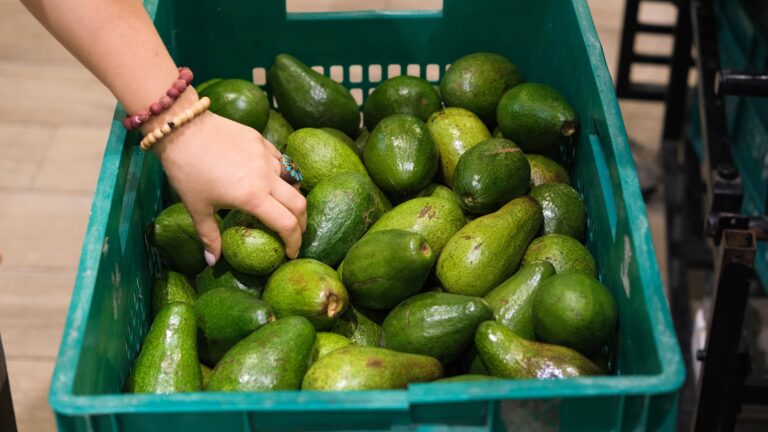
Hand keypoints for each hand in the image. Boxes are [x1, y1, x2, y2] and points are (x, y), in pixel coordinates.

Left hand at [152, 108, 306, 263]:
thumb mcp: (196, 207)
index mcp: (253, 197)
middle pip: (299, 203)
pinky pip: (280, 161)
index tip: (291, 252)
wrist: (181, 128)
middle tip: (295, 232)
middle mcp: (266, 177)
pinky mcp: (261, 141)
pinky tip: (272, 179)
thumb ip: (209, 236)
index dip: (294, 242)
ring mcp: (266, 157)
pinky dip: (282, 174)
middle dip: (302, 222)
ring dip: (293, 196)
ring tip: (284, 205)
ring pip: (292, 179)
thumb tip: (213, 262)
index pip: (286, 224)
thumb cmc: (187, 171)